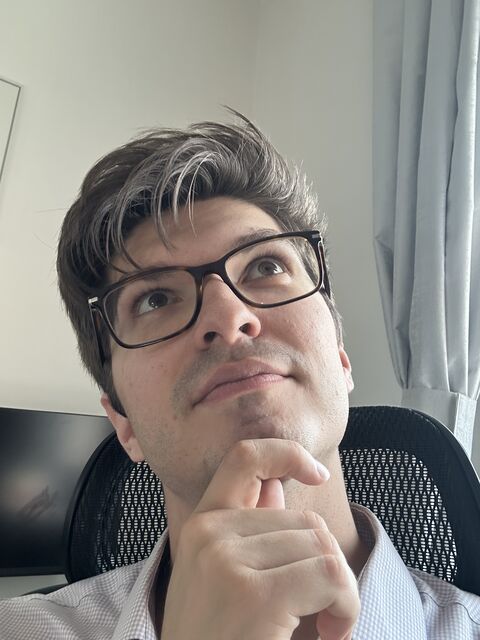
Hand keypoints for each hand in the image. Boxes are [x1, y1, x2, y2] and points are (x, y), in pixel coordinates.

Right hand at [160, 439, 359, 639]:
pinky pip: (330, 575)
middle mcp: (209, 533)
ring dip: (340, 592)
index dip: (285, 452)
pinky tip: (330, 634)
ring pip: (322, 547)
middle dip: (327, 566)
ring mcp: (226, 560)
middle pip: (304, 521)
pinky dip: (346, 606)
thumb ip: (252, 528)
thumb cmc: (216, 637)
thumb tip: (279, 486)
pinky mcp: (252, 594)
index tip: (313, 473)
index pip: (244, 458)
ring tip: (322, 627)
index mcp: (202, 525)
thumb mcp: (222, 578)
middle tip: (321, 613)